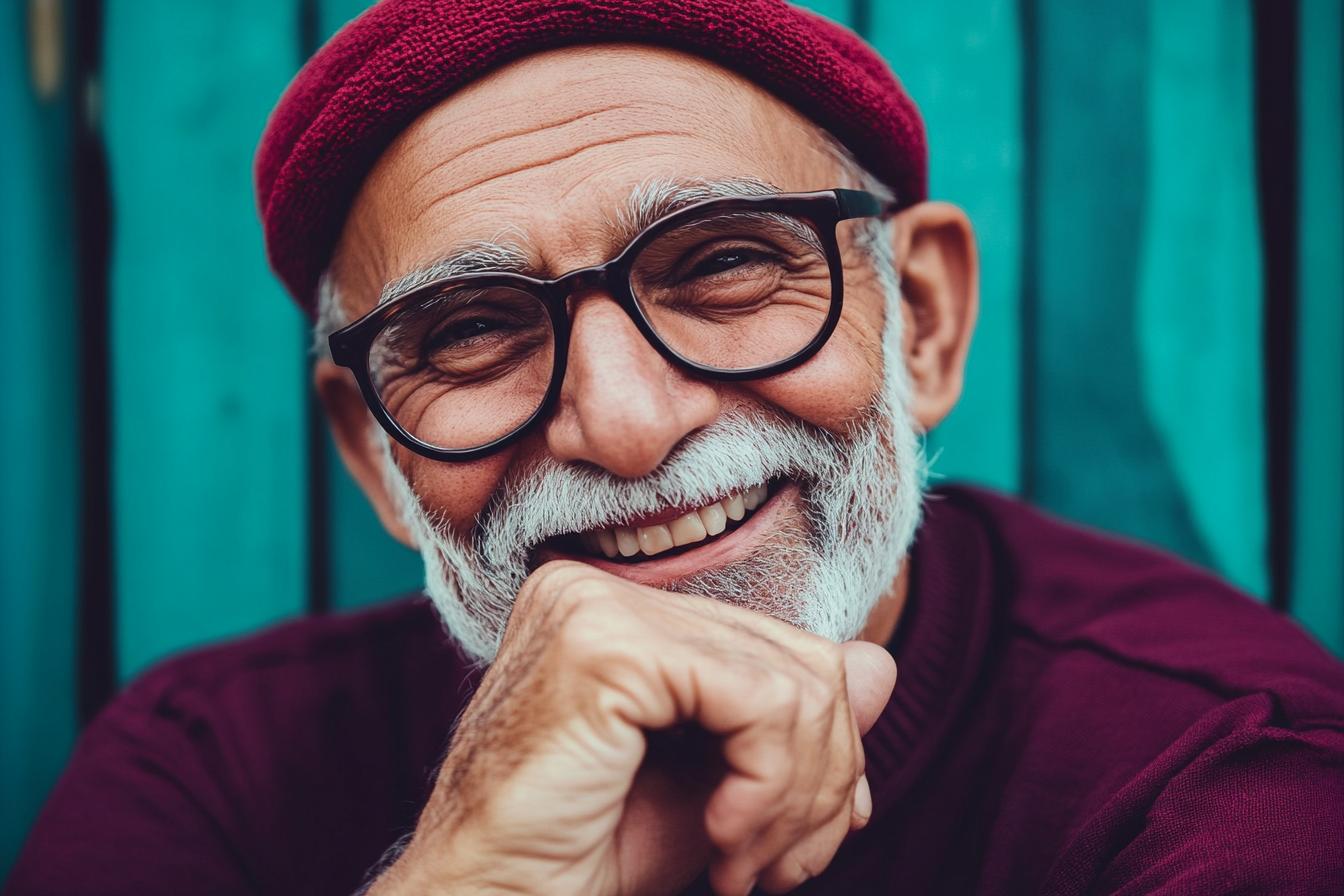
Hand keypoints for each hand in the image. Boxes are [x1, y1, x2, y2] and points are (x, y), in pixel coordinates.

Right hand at [367, 561, 896, 895]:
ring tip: (749, 871)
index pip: (776, 648)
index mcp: (618, 609)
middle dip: (818, 783)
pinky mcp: (604, 641)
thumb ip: (790, 724)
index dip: (821, 750)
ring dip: (797, 801)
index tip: (802, 840)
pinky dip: (770, 789)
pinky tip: (724, 844)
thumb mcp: (716, 788)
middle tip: (778, 872)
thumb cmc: (584, 859)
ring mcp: (596, 603)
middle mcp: (599, 587)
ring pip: (793, 681)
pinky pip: (760, 699)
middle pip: (797, 660)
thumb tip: (879, 662)